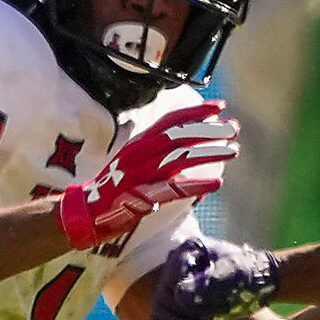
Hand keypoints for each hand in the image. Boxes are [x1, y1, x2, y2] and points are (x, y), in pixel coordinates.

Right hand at [57, 100, 238, 249]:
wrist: (85, 213)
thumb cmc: (113, 188)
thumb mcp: (132, 161)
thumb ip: (156, 151)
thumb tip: (189, 143)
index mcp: (138, 144)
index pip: (170, 120)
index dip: (196, 111)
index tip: (220, 107)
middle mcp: (139, 155)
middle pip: (180, 135)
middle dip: (209, 130)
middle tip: (234, 128)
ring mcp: (140, 175)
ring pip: (181, 157)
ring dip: (210, 152)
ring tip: (233, 150)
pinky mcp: (142, 197)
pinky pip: (174, 189)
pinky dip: (197, 185)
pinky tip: (217, 183)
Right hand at [149, 236, 280, 319]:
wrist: (263, 283)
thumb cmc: (250, 273)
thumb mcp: (230, 276)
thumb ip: (205, 285)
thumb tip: (177, 298)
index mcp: (186, 251)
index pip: (169, 282)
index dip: (183, 301)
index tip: (211, 314)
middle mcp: (176, 267)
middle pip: (163, 299)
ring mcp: (175, 285)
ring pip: (162, 313)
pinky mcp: (180, 303)